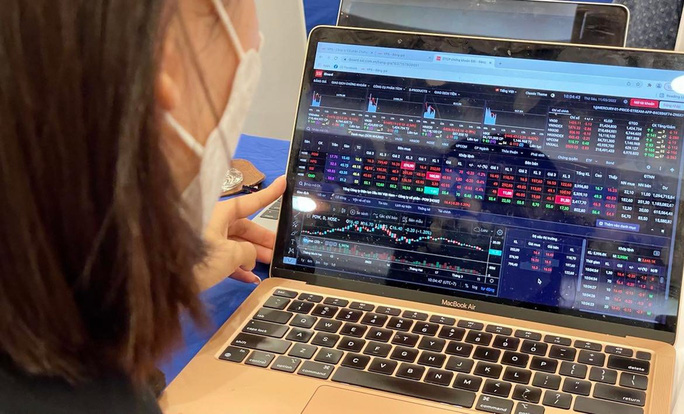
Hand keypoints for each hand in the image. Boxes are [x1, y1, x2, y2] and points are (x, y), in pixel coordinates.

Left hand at [195, 176, 285, 290]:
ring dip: (252, 255)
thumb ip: (248, 252)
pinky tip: (249, 277)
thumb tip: (250, 256)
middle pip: (244, 227)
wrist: (165, 281)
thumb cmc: (196, 261)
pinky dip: (238, 267)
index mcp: (220, 213)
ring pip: (236, 244)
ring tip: (268, 264)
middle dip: (262, 239)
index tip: (282, 183)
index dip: (268, 194)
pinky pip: (225, 258)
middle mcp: (213, 223)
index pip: (250, 202)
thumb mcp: (230, 255)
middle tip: (278, 248)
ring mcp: (207, 240)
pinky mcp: (201, 257)